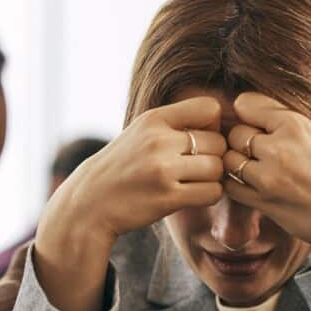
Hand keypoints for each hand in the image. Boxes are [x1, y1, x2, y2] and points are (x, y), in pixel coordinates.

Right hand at [35, 97, 226, 310]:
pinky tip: (192, 196)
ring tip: (193, 182)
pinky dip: (208, 196)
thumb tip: (221, 119)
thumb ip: (175, 123)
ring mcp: (162, 170)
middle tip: (196, 168)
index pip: (209, 107)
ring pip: (217, 168)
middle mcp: (158, 140)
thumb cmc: (122, 167)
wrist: (89, 202)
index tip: (201, 139)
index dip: (213, 125)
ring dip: (212, 179)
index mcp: (153, 119)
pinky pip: (212, 193)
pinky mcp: (167, 198)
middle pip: (218, 142)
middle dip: (213, 157)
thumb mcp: (141, 132)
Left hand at [221, 92, 310, 256]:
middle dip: (243, 138)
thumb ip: (304, 121)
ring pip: (228, 159)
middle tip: (260, 149)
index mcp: (298, 126)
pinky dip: (235, 184)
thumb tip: (279, 108)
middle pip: (236, 133)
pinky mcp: (261, 203)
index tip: (259, 121)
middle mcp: (278, 149)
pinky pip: (229, 186)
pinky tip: (251, 184)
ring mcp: (267, 178)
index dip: (250, 112)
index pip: (247, 104)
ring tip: (255, 166)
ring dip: (237, 162)